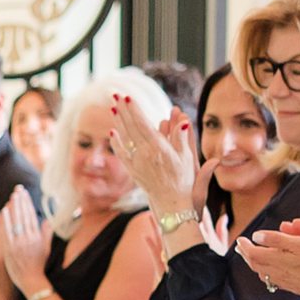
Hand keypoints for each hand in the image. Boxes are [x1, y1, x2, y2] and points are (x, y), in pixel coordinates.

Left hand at [0, 186, 51, 295]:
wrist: (31, 281)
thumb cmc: (38, 265)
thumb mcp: (45, 248)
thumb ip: (45, 233)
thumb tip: (48, 220)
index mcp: (37, 237)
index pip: (32, 216)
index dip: (28, 203)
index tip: (25, 193)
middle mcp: (29, 238)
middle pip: (25, 216)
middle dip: (22, 201)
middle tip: (18, 189)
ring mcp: (20, 243)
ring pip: (17, 221)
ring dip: (15, 207)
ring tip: (12, 196)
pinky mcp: (11, 248)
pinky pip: (8, 231)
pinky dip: (6, 220)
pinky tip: (4, 210)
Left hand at [113, 96, 197, 216]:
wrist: (173, 205)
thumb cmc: (184, 180)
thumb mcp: (187, 158)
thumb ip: (182, 137)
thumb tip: (182, 119)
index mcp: (158, 149)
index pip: (142, 124)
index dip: (134, 110)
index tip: (128, 97)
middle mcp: (144, 155)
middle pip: (130, 128)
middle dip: (122, 110)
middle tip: (115, 95)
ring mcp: (136, 163)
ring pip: (124, 138)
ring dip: (118, 121)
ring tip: (113, 107)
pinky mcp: (133, 171)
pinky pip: (122, 153)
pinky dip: (116, 142)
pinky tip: (113, 132)